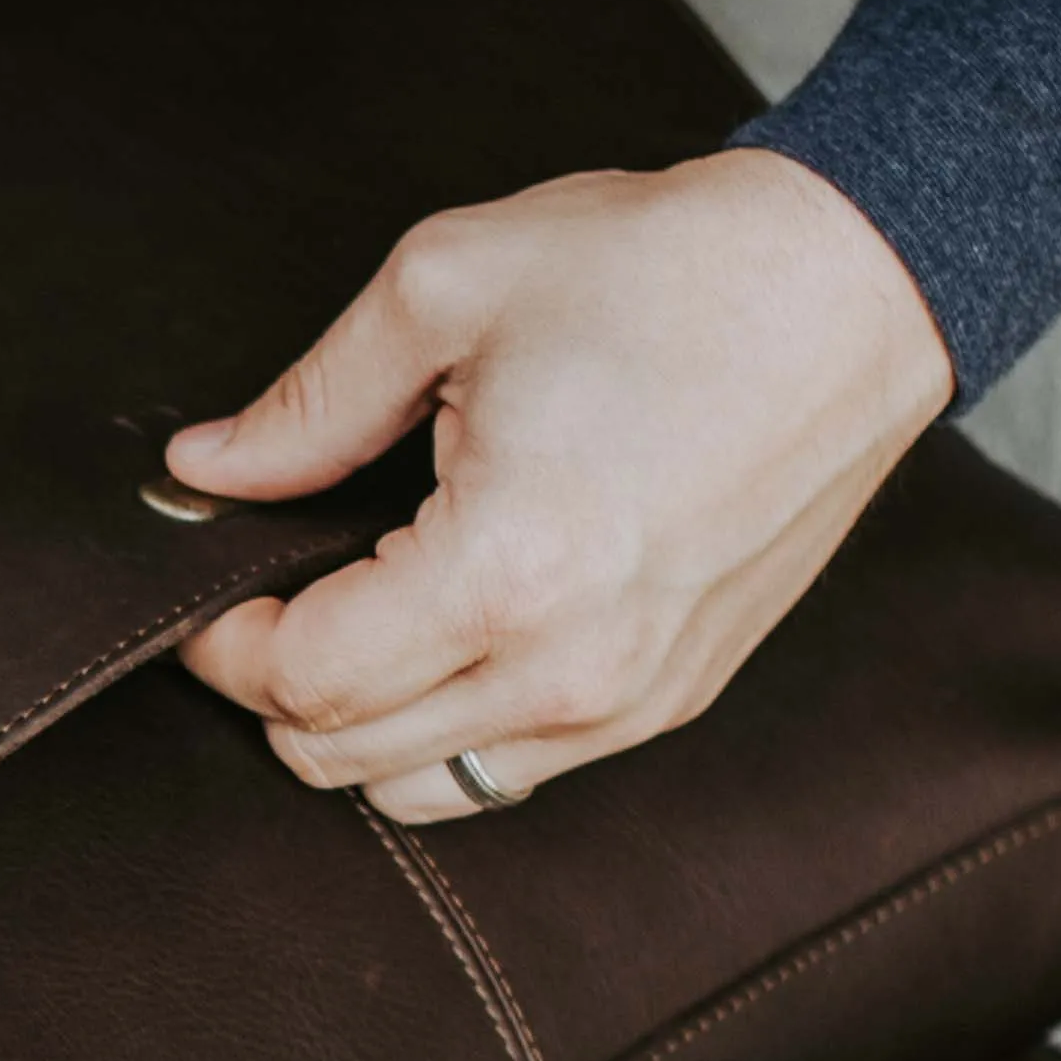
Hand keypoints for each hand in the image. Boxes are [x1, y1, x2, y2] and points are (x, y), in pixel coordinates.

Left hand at [174, 148, 953, 820]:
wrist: (854, 286)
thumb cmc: (666, 270)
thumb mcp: (447, 288)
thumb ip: (309, 402)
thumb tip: (206, 470)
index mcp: (506, 569)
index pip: (303, 680)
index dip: (223, 646)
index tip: (209, 592)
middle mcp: (571, 667)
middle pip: (342, 757)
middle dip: (273, 690)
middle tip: (265, 600)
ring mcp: (630, 699)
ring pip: (421, 791)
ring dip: (353, 728)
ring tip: (348, 624)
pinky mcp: (672, 699)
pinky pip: (511, 774)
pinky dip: (442, 735)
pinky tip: (433, 647)